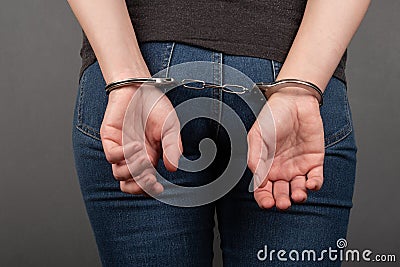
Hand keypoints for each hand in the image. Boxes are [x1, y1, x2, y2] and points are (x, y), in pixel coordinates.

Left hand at [100, 85, 181, 194]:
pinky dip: (124, 155)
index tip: (159, 188)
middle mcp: (134, 156)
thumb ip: (173, 147)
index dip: (150, 190)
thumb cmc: (155, 107)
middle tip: (150, 177)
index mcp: (150, 157)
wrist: (141, 87)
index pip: (145, 182)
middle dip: (140, 185)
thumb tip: (173, 168)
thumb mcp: (170, 128)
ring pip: (119, 174)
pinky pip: (112, 156)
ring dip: (133, 169)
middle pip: (130, 184)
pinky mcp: (110, 139)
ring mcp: (121, 148)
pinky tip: (135, 145)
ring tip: (144, 157)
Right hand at [248, 88, 324, 209]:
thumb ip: (255, 158)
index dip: (264, 199)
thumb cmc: (272, 116)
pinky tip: (310, 184)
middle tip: (282, 203)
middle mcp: (281, 169)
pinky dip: (314, 184)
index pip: (263, 189)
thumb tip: (257, 180)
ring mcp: (298, 165)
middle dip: (282, 201)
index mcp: (265, 165)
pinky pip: (316, 178)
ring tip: (297, 195)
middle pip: (281, 193)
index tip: (267, 203)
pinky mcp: (314, 160)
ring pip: (298, 189)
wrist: (293, 101)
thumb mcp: (257, 136)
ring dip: (298, 196)